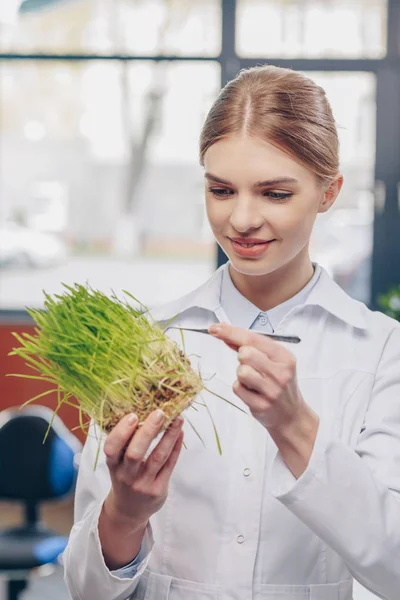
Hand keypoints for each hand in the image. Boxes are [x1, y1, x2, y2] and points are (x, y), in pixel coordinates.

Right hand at [103, 410, 183, 526]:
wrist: (129, 511)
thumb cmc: (124, 477)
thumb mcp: (117, 463)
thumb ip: (125, 443)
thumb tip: (142, 409)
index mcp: (113, 465)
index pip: (112, 448)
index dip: (122, 432)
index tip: (133, 415)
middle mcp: (126, 476)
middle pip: (136, 453)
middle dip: (148, 431)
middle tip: (160, 412)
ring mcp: (143, 484)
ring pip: (158, 457)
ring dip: (169, 435)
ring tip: (178, 418)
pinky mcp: (158, 489)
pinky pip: (170, 465)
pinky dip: (176, 447)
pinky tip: (180, 432)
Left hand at [209, 323, 308, 431]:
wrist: (291, 414)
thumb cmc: (278, 383)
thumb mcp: (273, 361)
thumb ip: (251, 346)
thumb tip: (224, 333)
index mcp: (284, 357)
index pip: (253, 338)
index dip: (231, 332)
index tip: (215, 328)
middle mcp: (280, 372)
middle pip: (245, 353)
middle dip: (242, 358)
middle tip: (251, 366)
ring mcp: (272, 390)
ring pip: (241, 371)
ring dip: (241, 374)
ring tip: (253, 381)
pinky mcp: (261, 405)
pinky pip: (237, 388)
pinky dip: (240, 388)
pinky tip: (252, 392)